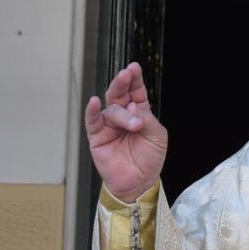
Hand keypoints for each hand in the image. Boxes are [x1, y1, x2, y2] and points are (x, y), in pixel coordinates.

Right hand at [85, 62, 168, 203]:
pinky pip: (92, 121)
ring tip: (135, 125)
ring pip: (112, 110)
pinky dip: (92, 111)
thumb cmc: (150, 159)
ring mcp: (109, 125)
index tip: (134, 67)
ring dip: (122, 114)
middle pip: (120, 94)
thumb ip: (147, 119)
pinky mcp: (97, 137)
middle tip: (126, 74)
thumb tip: (133, 107)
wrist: (139, 182)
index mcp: (139, 112)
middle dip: (123, 83)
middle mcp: (122, 115)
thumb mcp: (157, 136)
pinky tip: (94, 102)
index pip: (136, 91)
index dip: (134, 79)